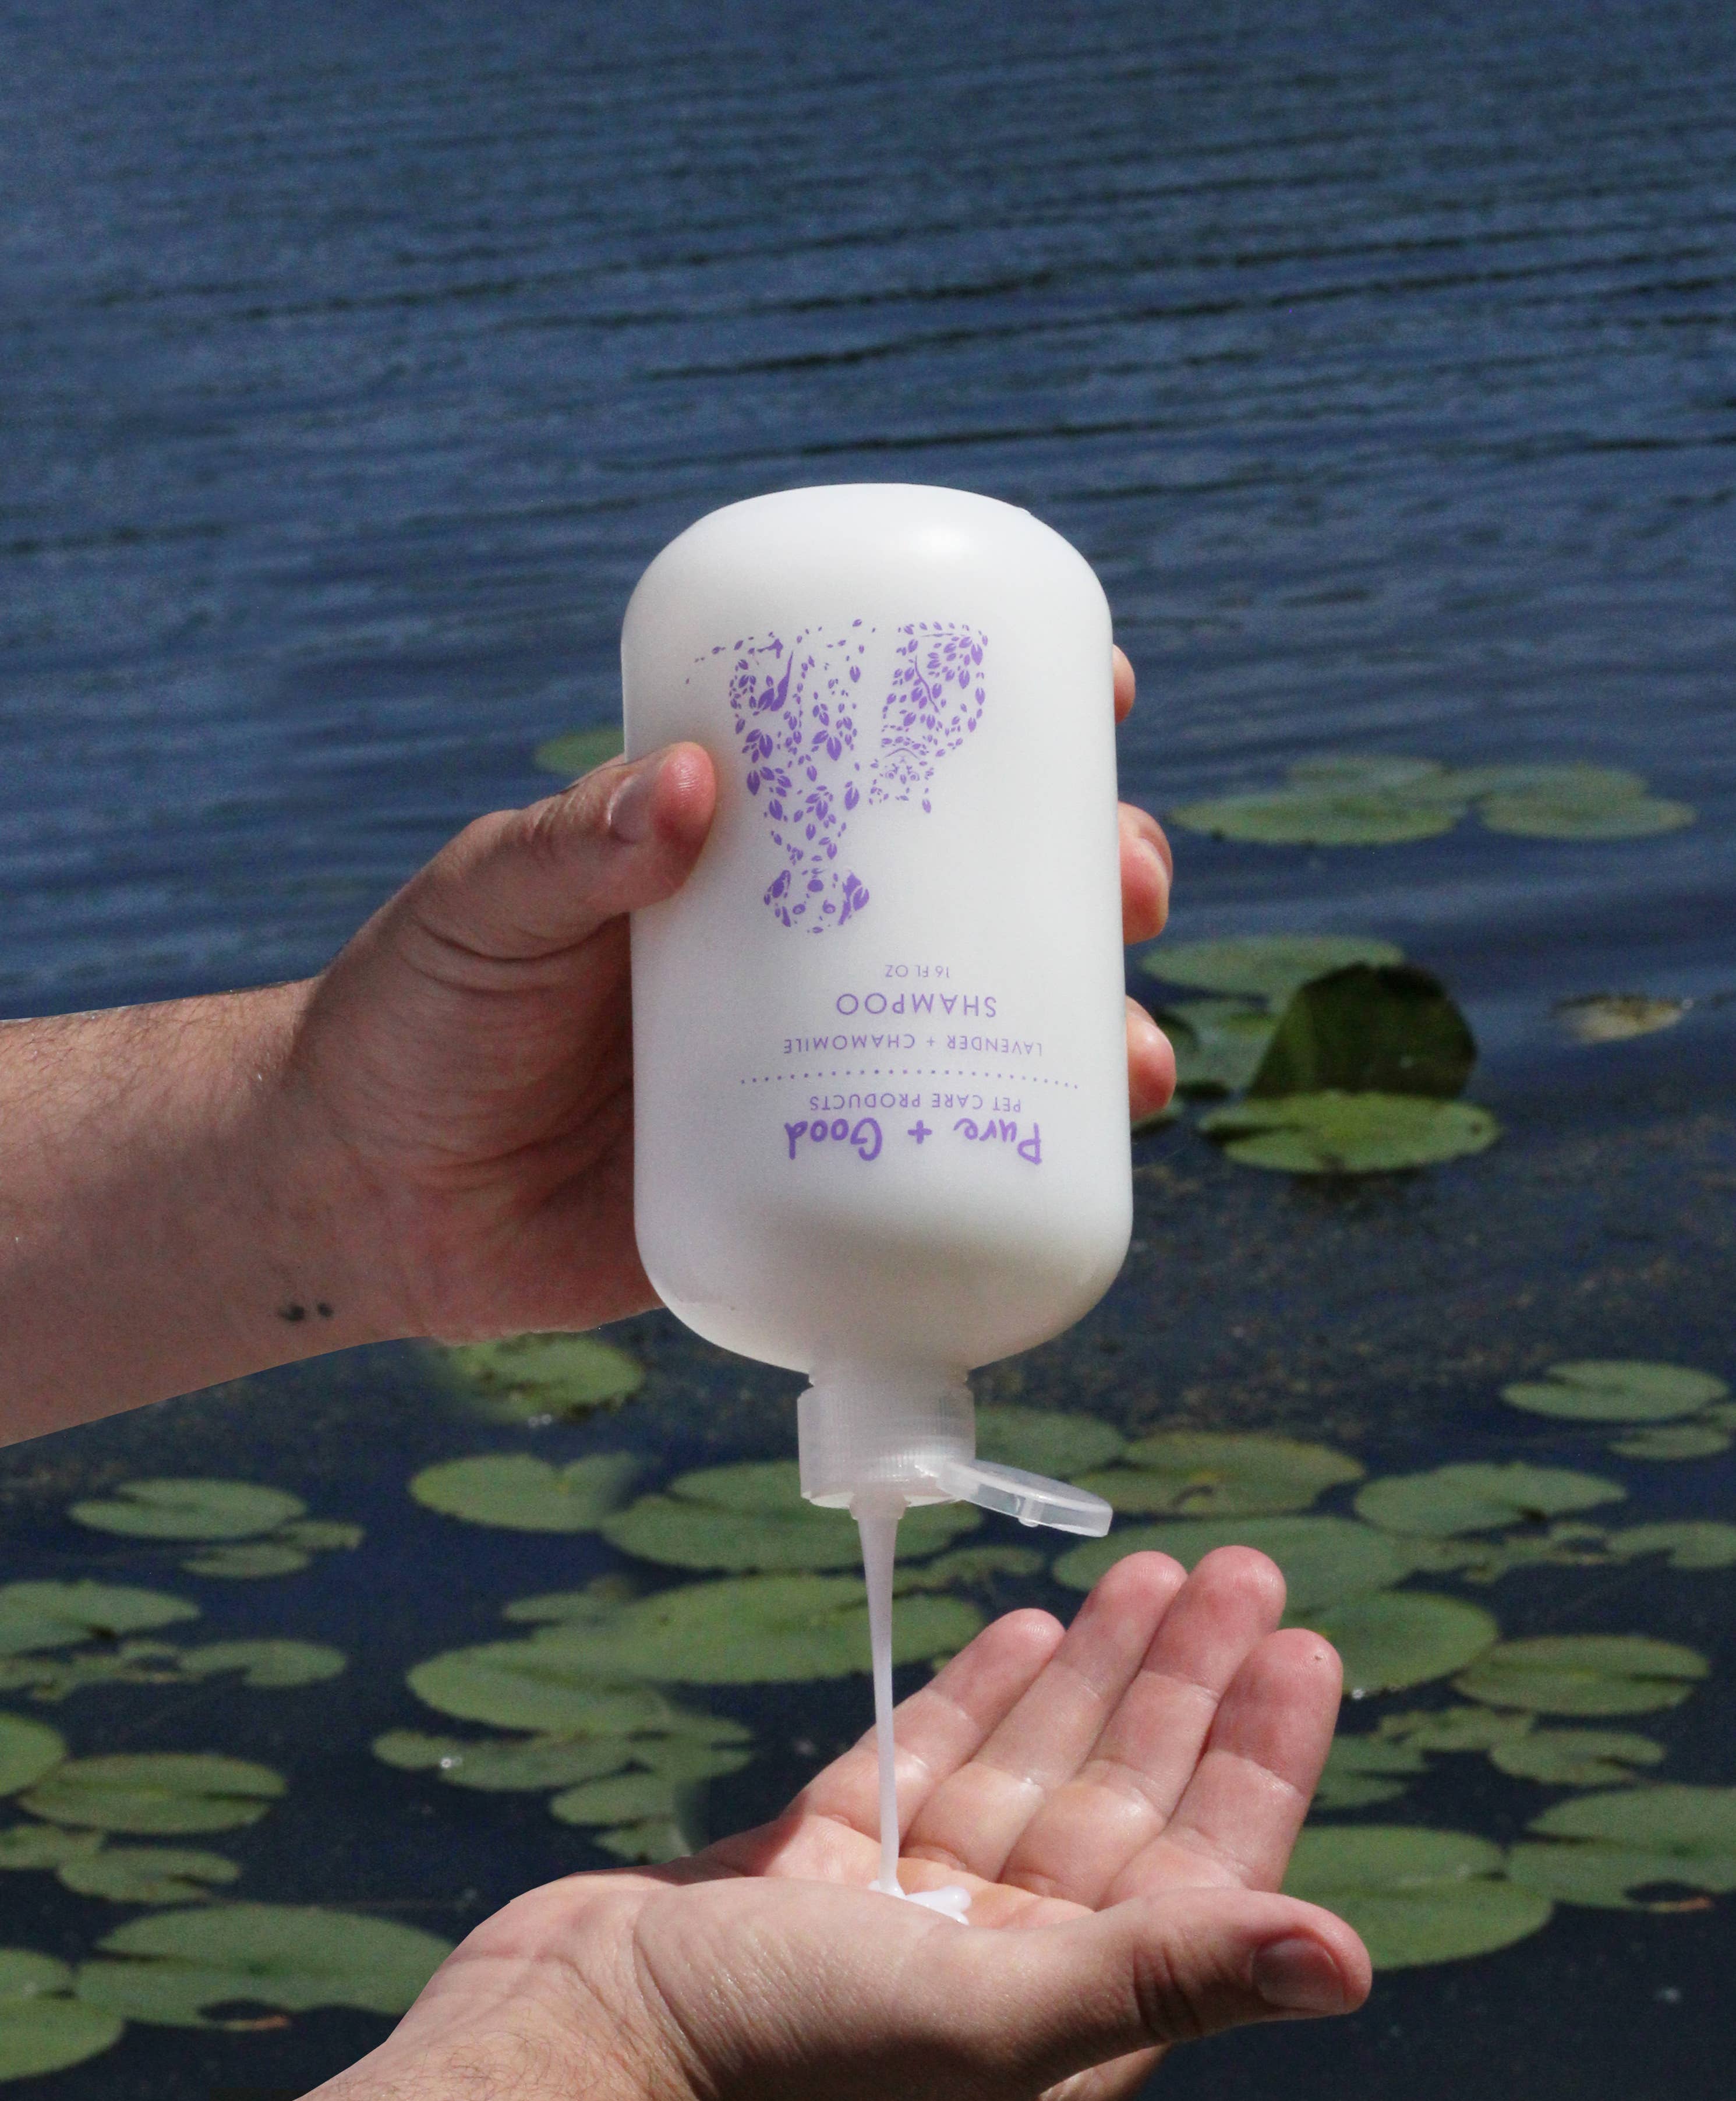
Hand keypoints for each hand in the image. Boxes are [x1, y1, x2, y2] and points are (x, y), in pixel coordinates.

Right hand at [0, 1552, 1360, 2100]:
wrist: (574, 2058)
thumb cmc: (787, 2055)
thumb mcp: (1003, 2014)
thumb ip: (1172, 1974)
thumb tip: (1352, 1964)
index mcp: (1071, 2026)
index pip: (1200, 1865)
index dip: (1256, 1752)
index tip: (1300, 1646)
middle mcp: (1005, 1972)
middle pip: (1124, 1799)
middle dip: (1183, 1684)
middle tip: (1238, 1569)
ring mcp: (907, 1919)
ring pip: (1032, 1768)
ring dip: (1095, 1674)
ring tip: (1150, 1575)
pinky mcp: (818, 1871)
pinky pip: (926, 1764)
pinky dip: (978, 1699)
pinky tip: (1029, 1632)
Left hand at [284, 650, 1173, 1343]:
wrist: (359, 1199)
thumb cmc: (411, 1018)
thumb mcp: (482, 903)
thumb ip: (570, 844)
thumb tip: (699, 786)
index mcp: (747, 865)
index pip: (896, 776)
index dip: (1011, 731)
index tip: (1097, 697)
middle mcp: (804, 965)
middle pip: (986, 908)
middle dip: (1092, 887)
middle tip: (1131, 885)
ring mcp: (812, 1084)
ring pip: (987, 1049)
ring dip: (1092, 1043)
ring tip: (1136, 1059)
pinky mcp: (798, 1201)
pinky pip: (927, 1190)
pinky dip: (1013, 1187)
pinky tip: (1077, 1181)